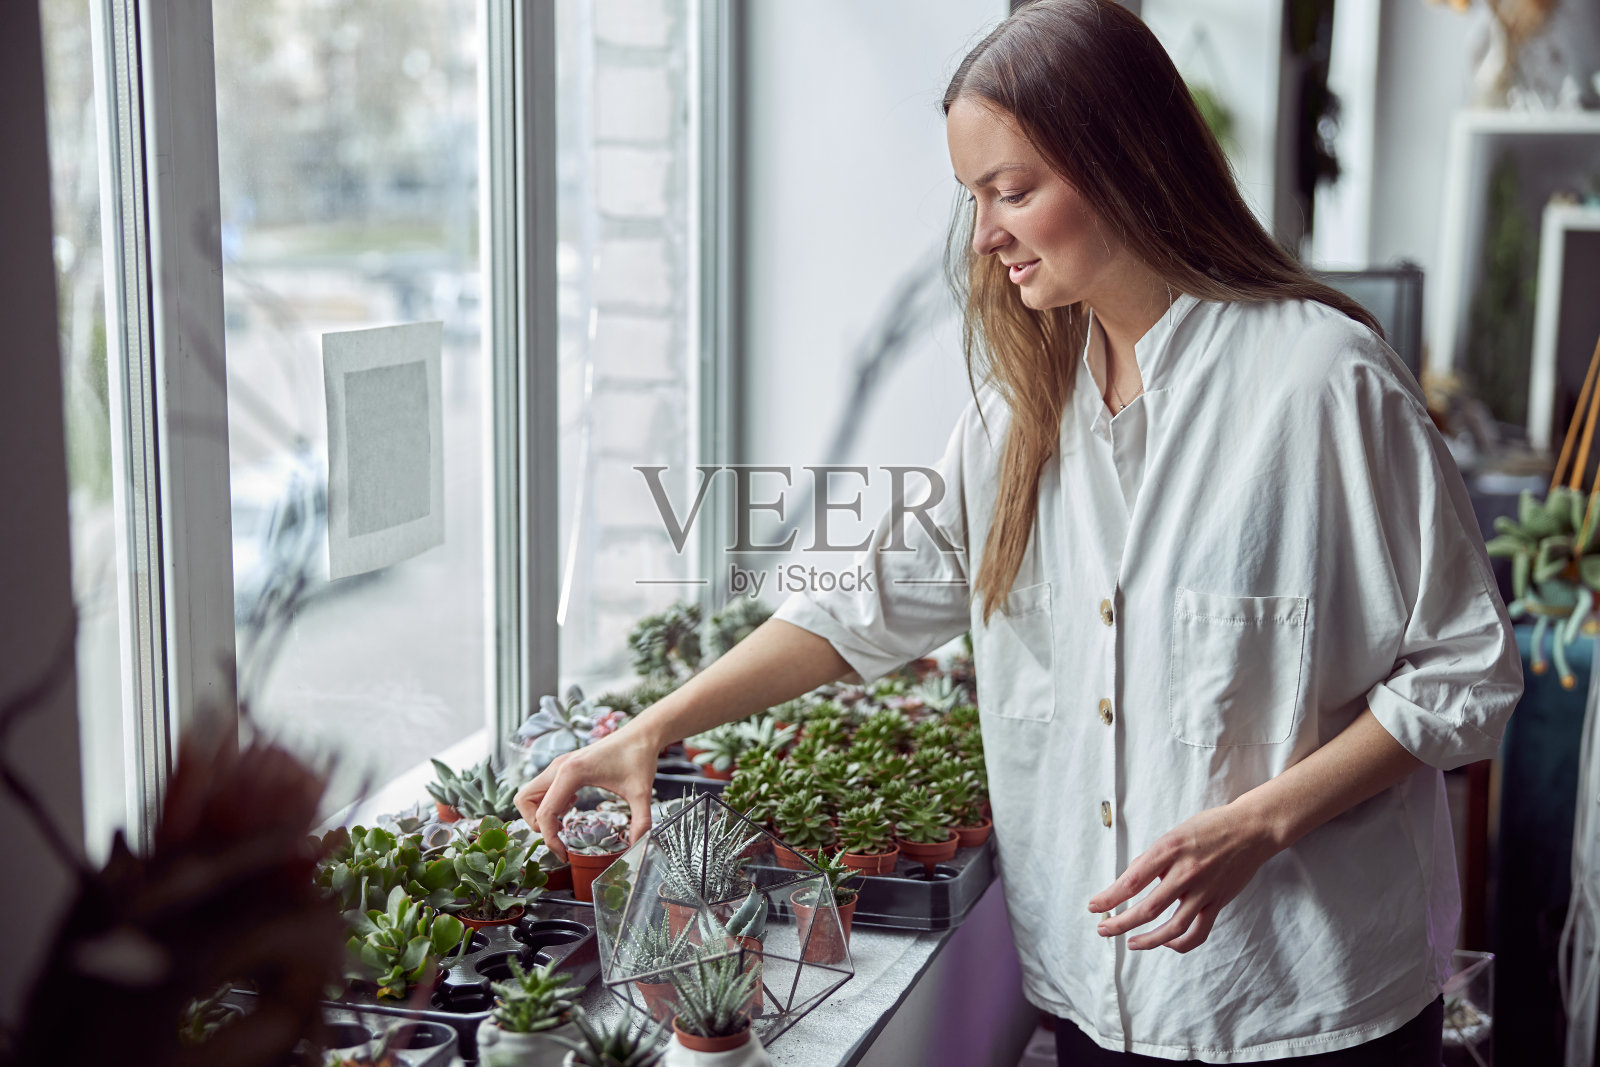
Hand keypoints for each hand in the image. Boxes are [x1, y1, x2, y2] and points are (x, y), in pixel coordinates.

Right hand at [514, 718, 663, 860]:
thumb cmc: (639, 757)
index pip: (544, 813)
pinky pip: (542, 788)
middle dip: (536, 824)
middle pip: (524, 801)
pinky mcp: (564, 765)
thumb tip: (639, 845)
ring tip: (564, 821)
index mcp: (571, 773)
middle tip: (560, 836)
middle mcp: (558, 767)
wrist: (641, 734)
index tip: (565, 854)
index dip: (550, 839)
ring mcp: (559, 765)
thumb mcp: (641, 792)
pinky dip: (548, 802)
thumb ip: (641, 821)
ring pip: (529, 794)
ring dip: (539, 813)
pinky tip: (571, 804)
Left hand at [1086, 801, 1278, 952]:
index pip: (1132, 881)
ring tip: (1130, 944)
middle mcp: (1185, 872)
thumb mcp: (1173, 834)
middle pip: (1147, 908)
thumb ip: (1153, 859)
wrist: (1251, 830)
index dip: (1110, 897)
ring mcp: (1204, 891)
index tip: (1094, 907)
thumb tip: (1130, 882)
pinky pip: (1198, 932)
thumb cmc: (1209, 828)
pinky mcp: (1218, 902)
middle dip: (1120, 923)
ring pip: (1172, 927)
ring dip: (1148, 940)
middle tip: (1103, 929)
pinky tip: (1166, 943)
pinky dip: (1181, 943)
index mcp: (1169, 850)